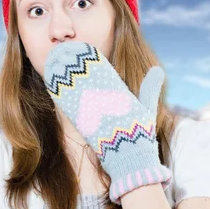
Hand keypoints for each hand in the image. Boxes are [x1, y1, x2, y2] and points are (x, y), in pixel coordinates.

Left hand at [42, 41, 170, 202]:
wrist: (130, 158)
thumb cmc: (140, 136)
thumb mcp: (148, 109)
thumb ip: (150, 88)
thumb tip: (158, 70)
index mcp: (121, 94)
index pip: (104, 71)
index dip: (93, 60)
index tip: (84, 49)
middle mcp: (105, 99)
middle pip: (87, 76)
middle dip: (75, 63)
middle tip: (65, 51)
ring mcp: (93, 110)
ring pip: (75, 87)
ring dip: (64, 74)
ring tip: (54, 62)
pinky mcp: (82, 122)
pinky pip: (68, 103)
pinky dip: (59, 93)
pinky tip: (51, 83)